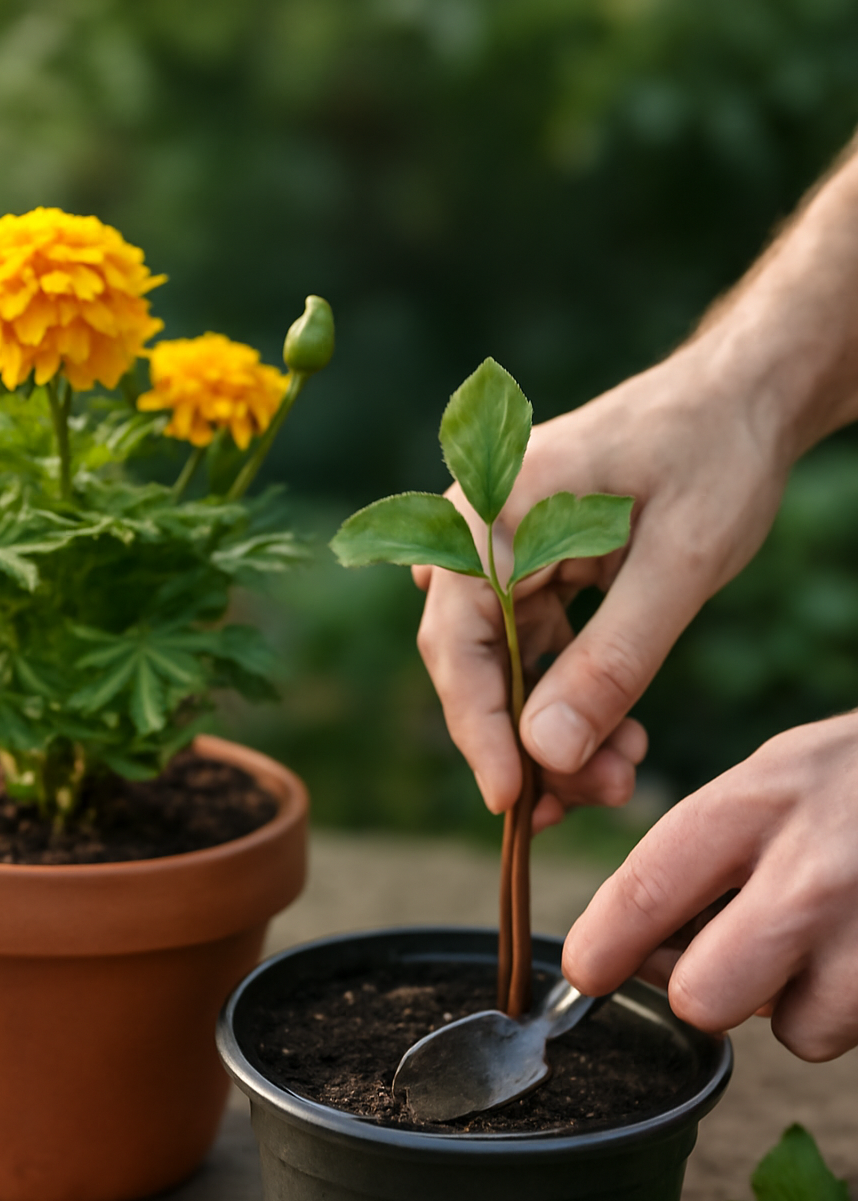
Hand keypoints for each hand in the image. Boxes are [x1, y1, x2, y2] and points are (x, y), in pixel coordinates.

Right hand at [414, 338, 789, 821]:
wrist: (743, 401)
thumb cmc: (716, 455)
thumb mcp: (680, 563)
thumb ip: (613, 660)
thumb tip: (544, 754)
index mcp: (494, 508)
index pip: (456, 637)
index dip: (478, 727)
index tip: (510, 800)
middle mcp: (477, 530)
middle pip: (474, 662)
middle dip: (527, 742)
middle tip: (595, 796)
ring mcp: (501, 553)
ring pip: (504, 669)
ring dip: (553, 731)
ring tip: (619, 775)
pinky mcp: (531, 573)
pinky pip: (532, 654)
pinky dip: (570, 701)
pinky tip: (617, 738)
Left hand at [562, 714, 857, 1060]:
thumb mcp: (780, 772)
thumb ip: (706, 849)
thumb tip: (633, 941)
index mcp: (760, 801)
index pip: (644, 889)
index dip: (601, 948)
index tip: (589, 969)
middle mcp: (815, 871)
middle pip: (703, 996)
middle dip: (705, 989)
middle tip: (730, 956)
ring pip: (790, 1031)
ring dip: (796, 1004)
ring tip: (827, 938)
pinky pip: (849, 1034)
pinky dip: (848, 1008)